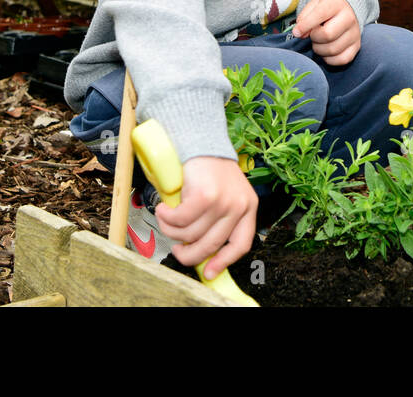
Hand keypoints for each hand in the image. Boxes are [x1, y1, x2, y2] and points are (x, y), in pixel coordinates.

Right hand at [154, 156, 256, 278]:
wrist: (202, 141)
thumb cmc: (210, 171)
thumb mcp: (224, 196)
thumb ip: (219, 220)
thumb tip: (201, 250)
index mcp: (248, 207)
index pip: (241, 244)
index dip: (223, 261)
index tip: (208, 272)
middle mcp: (239, 205)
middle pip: (212, 244)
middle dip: (189, 253)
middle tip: (178, 250)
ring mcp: (223, 200)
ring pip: (191, 233)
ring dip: (172, 230)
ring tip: (167, 219)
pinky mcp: (205, 194)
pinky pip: (181, 219)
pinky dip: (167, 218)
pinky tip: (164, 209)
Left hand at [293, 0, 360, 65]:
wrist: (346, 10)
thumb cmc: (326, 9)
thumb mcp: (313, 6)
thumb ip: (303, 18)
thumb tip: (299, 34)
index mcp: (336, 4)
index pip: (320, 15)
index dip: (305, 26)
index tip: (296, 32)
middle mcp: (349, 18)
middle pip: (327, 35)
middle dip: (314, 38)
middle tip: (312, 35)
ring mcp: (355, 34)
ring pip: (333, 50)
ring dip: (319, 49)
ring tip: (319, 42)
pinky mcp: (357, 46)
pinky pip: (341, 60)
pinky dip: (329, 59)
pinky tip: (326, 50)